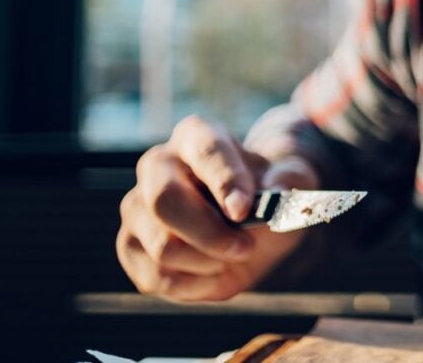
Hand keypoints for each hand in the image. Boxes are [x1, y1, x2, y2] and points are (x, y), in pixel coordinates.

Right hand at [117, 114, 319, 300]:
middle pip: (165, 201)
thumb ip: (288, 180)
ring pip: (163, 247)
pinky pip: (158, 278)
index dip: (224, 182)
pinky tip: (214, 271)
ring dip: (209, 263)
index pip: (206, 152)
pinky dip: (196, 285)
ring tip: (233, 255)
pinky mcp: (130, 247)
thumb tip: (273, 191)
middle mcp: (157, 166)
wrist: (252, 226)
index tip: (243, 211)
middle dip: (210, 234)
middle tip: (246, 247)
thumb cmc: (268, 195)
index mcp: (196, 136)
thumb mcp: (292, 181)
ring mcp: (137, 208)